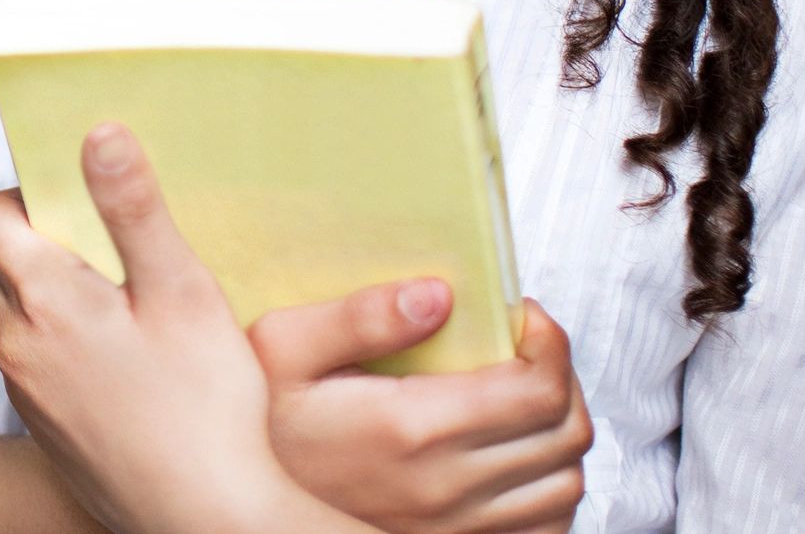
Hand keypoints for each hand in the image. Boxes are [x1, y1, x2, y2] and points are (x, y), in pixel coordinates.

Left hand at [0, 125, 331, 533]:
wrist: (207, 522)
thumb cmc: (202, 405)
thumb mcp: (179, 287)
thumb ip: (133, 207)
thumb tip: (98, 132)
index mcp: (40, 301)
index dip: (29, 189)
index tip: (85, 195)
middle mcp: (16, 348)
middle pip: (5, 259)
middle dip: (52, 237)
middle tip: (124, 249)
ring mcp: (27, 395)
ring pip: (23, 310)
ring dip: (62, 291)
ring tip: (135, 305)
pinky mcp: (47, 429)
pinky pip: (39, 358)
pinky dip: (70, 340)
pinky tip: (134, 360)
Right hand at [250, 286, 590, 532]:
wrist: (239, 503)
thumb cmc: (262, 419)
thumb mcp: (284, 345)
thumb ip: (360, 315)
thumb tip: (438, 294)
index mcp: (412, 427)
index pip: (538, 391)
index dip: (551, 342)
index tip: (524, 316)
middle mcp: (445, 488)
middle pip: (565, 434)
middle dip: (562, 376)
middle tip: (526, 346)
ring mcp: (456, 532)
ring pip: (564, 484)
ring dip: (558, 432)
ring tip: (522, 393)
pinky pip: (544, 528)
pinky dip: (548, 486)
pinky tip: (515, 452)